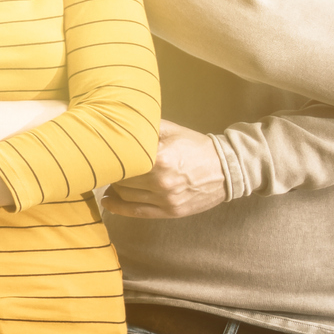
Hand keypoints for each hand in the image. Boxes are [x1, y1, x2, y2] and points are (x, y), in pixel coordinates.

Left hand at [105, 121, 225, 218]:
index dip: (112, 158)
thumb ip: (146, 127)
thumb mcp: (172, 131)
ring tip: (113, 180)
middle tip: (109, 166)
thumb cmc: (196, 146)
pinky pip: (136, 212)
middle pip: (122, 179)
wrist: (228, 168)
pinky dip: (118, 207)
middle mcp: (162, 181)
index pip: (123, 161)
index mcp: (161, 159)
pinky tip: (108, 201)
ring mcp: (166, 199)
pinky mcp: (170, 212)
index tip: (105, 154)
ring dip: (115, 188)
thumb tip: (118, 121)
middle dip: (114, 172)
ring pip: (126, 196)